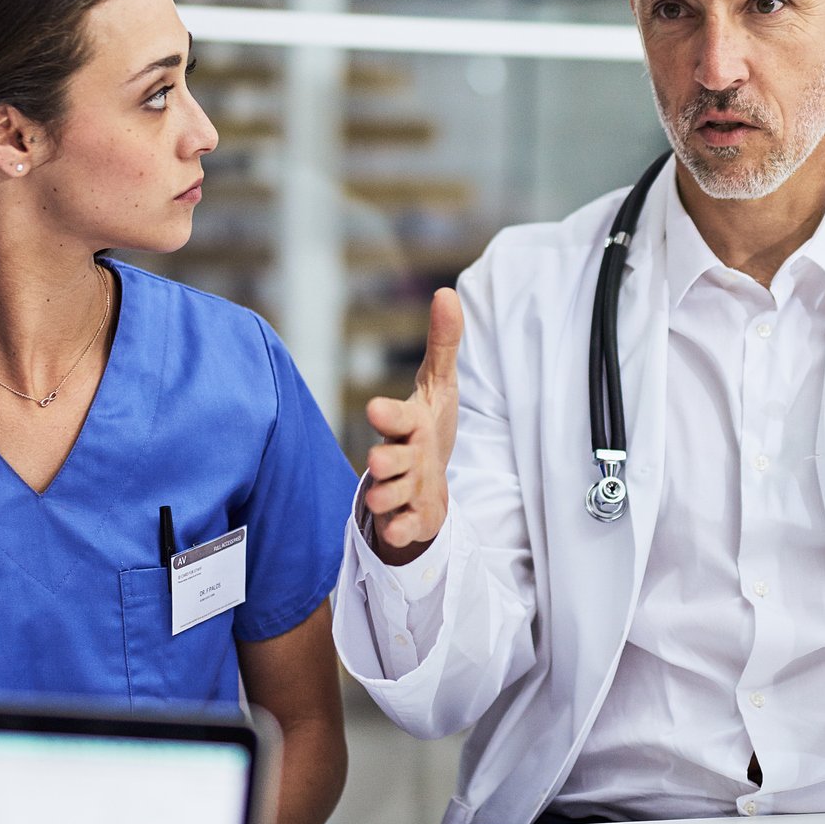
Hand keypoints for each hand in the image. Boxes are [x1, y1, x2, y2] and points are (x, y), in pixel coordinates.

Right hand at [363, 289, 461, 565]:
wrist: (427, 480)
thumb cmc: (428, 426)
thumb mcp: (440, 384)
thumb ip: (443, 343)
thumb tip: (447, 292)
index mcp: (407, 424)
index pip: (394, 418)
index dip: (387, 414)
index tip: (377, 408)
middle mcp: (399, 457)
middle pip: (386, 462)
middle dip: (384, 462)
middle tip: (381, 460)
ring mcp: (401, 490)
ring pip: (388, 496)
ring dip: (390, 497)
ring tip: (389, 496)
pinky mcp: (408, 518)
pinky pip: (400, 528)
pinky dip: (401, 530)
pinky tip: (403, 530)